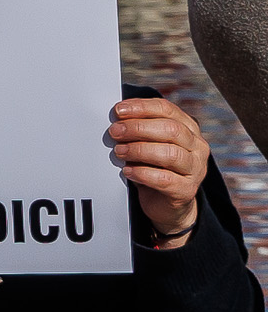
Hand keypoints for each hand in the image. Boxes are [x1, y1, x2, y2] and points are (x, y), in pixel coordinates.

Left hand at [114, 96, 208, 245]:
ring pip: (171, 154)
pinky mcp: (187, 190)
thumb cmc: (154, 167)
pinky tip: (128, 171)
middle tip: (115, 132)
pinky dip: (142, 173)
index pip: (167, 110)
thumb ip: (139, 129)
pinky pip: (165, 179)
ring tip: (119, 152)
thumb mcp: (148, 144)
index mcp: (188, 129)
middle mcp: (197, 147)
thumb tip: (116, 117)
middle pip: (171, 130)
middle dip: (138, 128)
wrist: (166, 204)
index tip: (118, 110)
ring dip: (139, 150)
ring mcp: (195, 169)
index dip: (142, 107)